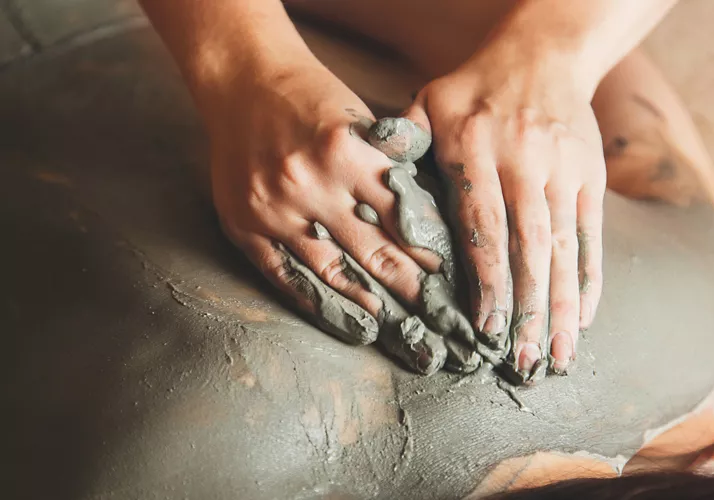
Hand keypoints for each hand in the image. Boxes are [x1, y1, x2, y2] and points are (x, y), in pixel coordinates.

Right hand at [201, 57, 481, 373]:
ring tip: (406, 334)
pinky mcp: (245, 227)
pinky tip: (350, 324)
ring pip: (334, 272)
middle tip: (447, 326)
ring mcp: (274, 210)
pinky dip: (321, 305)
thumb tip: (431, 224)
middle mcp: (311, 184)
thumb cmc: (313, 98)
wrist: (242, 78)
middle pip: (375, 251)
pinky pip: (286, 277)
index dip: (434, 256)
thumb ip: (392, 167)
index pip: (403, 218)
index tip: (459, 286)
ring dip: (374, 307)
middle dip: (415, 292)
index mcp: (347, 152)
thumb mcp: (362, 118)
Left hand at [403, 48, 605, 380]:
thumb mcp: (428, 103)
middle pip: (529, 248)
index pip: (483, 226)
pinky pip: (591, 235)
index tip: (486, 328)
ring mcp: (564, 171)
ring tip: (555, 357)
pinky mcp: (590, 177)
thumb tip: (374, 198)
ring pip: (564, 250)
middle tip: (520, 364)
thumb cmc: (473, 87)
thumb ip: (402, 148)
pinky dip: (588, 280)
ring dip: (559, 308)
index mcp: (475, 149)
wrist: (544, 53)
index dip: (489, 281)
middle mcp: (525, 163)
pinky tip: (581, 319)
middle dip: (526, 311)